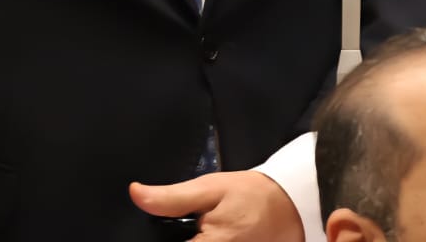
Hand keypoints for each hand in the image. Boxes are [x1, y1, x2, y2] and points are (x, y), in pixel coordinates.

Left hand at [130, 172, 303, 240]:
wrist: (289, 205)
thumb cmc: (250, 195)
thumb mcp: (209, 188)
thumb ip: (171, 198)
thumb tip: (136, 194)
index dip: (160, 239)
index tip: (166, 231)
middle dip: (178, 238)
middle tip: (192, 226)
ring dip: (190, 239)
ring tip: (201, 230)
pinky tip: (207, 234)